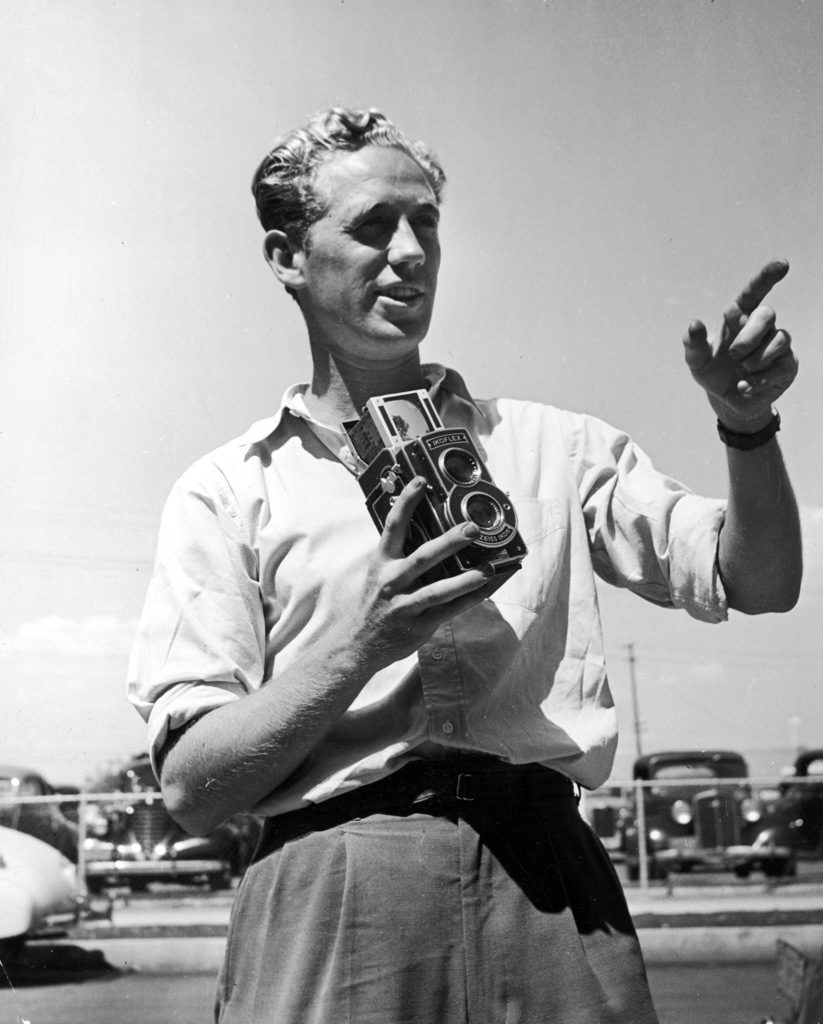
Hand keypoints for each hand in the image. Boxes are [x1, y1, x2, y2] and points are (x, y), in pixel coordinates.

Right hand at [349, 476, 492, 671]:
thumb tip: (431, 530)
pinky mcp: (419, 625)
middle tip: (471, 528)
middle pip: (422, 558)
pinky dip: (470, 599)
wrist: (359, 645)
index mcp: (382, 563)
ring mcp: (405, 605)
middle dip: (448, 542)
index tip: (421, 481)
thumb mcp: (380, 574)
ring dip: (466, 579)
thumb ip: (401, 554)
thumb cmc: (375, 604)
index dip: (406, 502)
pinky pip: (449, 611)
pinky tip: (488, 588)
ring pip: (438, 590)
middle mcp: (392, 581)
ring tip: (489, 568)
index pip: (393, 526)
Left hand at [682, 259, 797, 431]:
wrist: (727, 401)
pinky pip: (781, 366)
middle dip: (748, 336)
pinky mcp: (788, 365)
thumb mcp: (697, 361)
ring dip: (753, 361)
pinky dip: (758, 380)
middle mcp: (762, 326)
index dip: (767, 276)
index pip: (754, 291)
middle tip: (734, 355)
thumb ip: (693, 344)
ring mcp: (778, 345)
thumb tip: (695, 323)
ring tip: (741, 372)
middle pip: (766, 314)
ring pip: (778, 340)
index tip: (782, 264)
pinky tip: (746, 386)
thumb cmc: (712, 373)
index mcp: (739, 317)